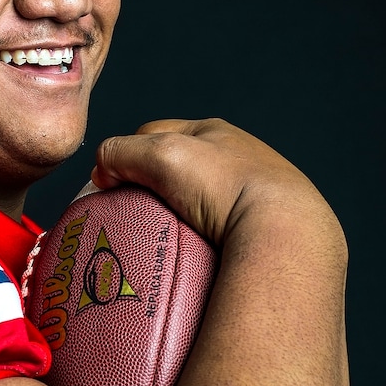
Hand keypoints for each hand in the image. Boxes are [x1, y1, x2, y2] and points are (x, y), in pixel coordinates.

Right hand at [92, 117, 337, 248]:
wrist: (283, 232)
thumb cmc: (227, 184)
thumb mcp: (162, 154)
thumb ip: (123, 151)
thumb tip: (102, 167)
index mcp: (214, 132)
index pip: (152, 134)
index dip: (124, 155)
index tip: (108, 184)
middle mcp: (236, 157)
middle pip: (176, 168)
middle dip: (151, 187)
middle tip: (133, 213)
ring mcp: (252, 193)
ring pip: (198, 201)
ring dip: (177, 216)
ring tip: (162, 238)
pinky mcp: (262, 228)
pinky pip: (219, 231)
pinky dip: (201, 239)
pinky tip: (194, 253)